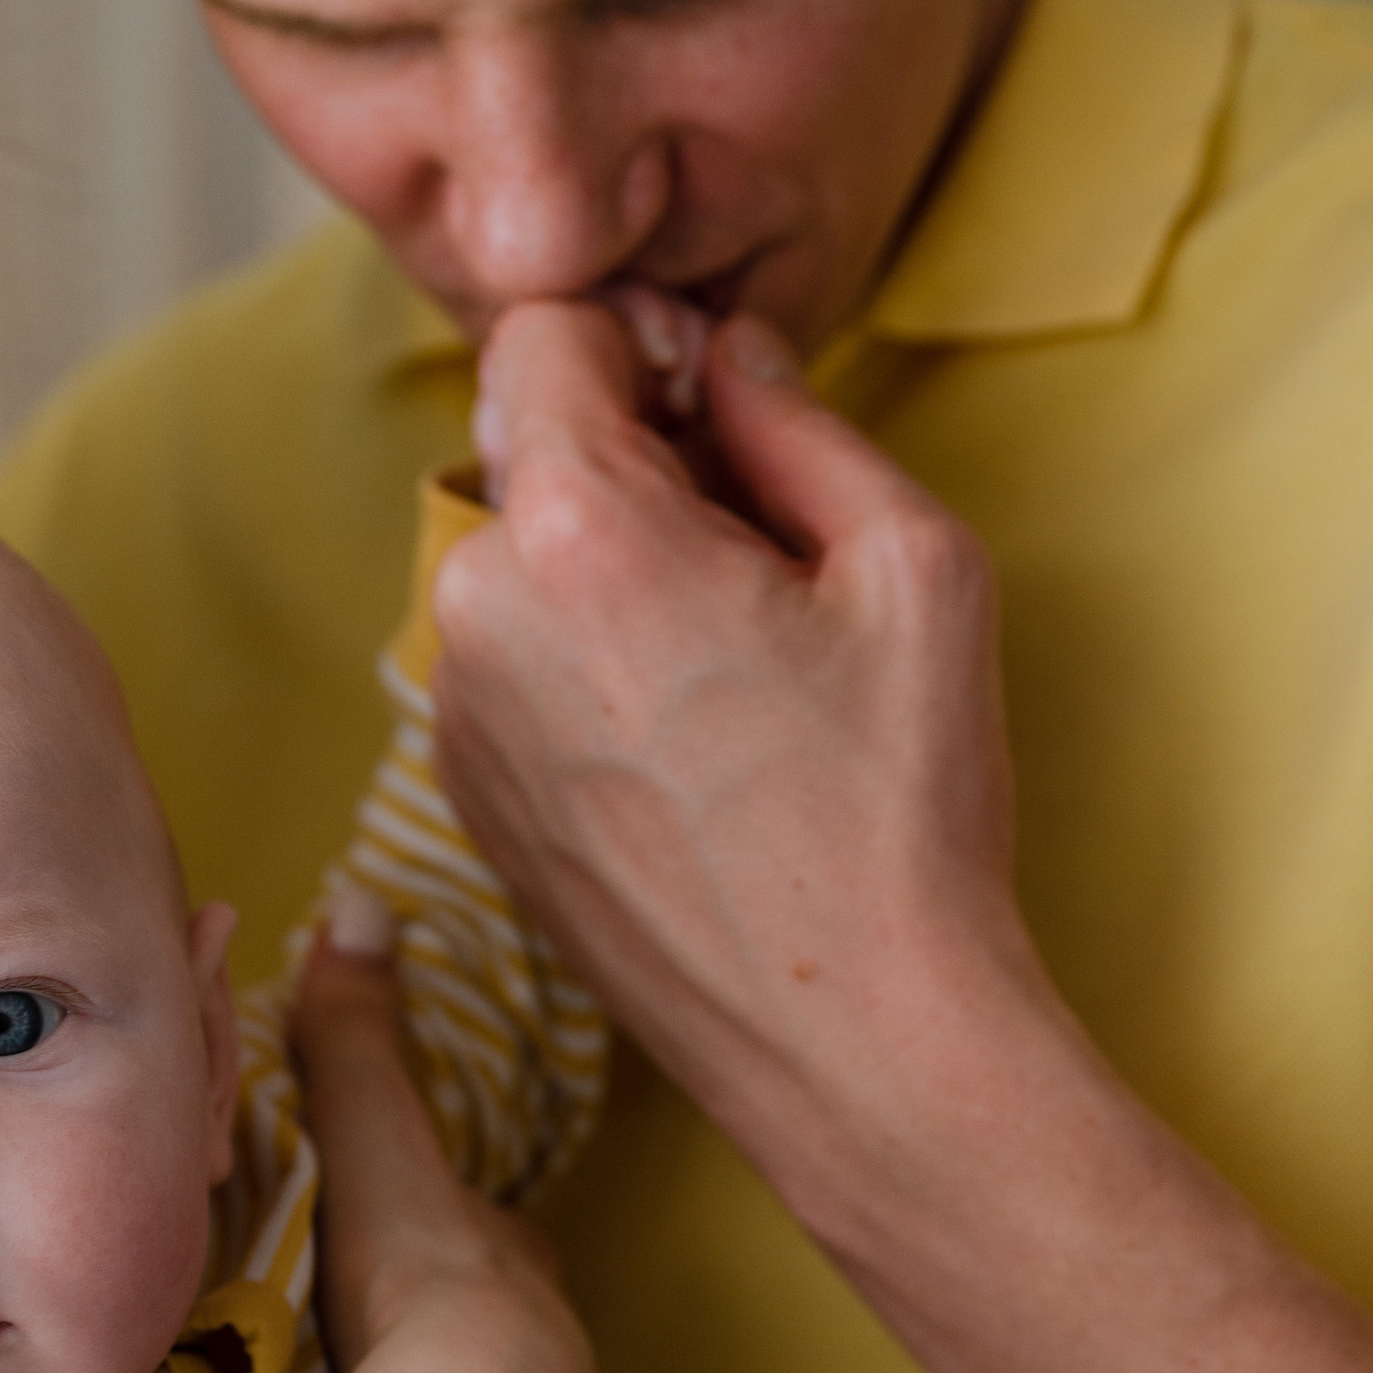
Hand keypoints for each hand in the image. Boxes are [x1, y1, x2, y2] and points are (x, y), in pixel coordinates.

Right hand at [292, 912, 616, 1372]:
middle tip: (364, 1351)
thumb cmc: (423, 1311)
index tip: (385, 1253)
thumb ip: (361, 1053)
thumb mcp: (381, 1175)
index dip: (433, 1245)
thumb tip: (363, 901)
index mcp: (533, 1305)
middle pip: (502, 1359)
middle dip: (449, 1346)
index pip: (486, 1260)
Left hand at [435, 297, 1040, 1236]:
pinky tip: (693, 747)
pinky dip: (585, 666)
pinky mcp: (466, 794)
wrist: (850, 1038)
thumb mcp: (914, 565)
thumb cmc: (899, 808)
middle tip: (761, 558)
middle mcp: (478, 614)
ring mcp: (459, 715)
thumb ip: (801, 423)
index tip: (719, 408)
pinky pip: (513, 664)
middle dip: (634, 465)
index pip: (542, 333)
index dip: (641, 347)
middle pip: (529, 449)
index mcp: (576, 534)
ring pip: (520, 561)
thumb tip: (730, 355)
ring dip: (609, 572)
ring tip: (736, 672)